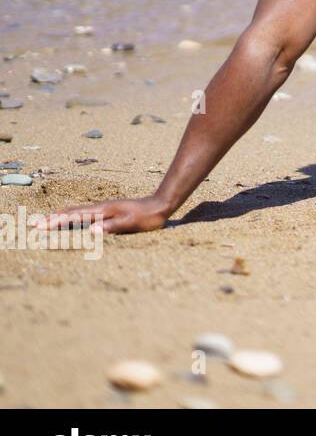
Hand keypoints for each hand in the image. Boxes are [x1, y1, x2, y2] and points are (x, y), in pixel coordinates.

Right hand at [31, 195, 171, 234]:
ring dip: (60, 215)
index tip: (40, 226)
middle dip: (52, 218)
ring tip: (46, 220)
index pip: (74, 216)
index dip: (56, 221)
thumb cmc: (148, 217)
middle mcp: (100, 207)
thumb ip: (112, 227)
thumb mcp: (131, 223)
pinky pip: (84, 212)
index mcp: (103, 211)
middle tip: (34, 224)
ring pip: (76, 211)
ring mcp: (104, 208)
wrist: (161, 204)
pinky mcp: (108, 210)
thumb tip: (91, 231)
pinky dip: (72, 215)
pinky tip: (71, 219)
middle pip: (71, 211)